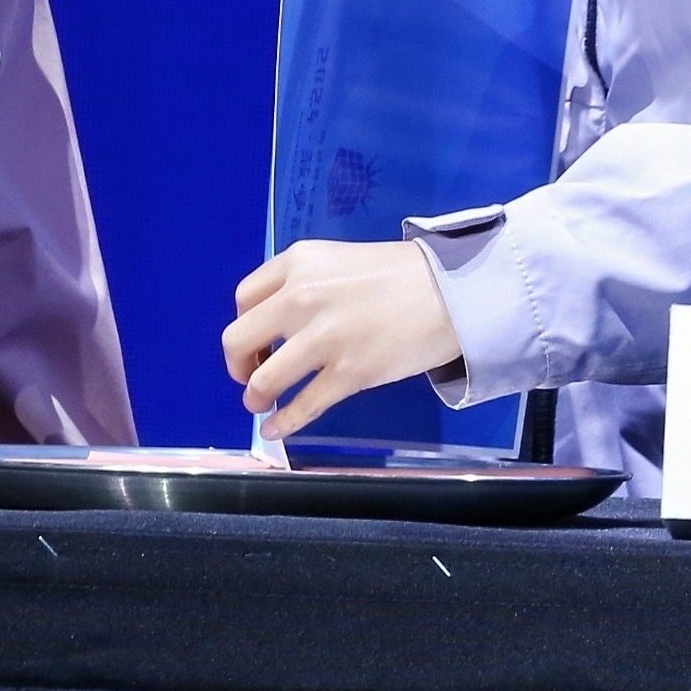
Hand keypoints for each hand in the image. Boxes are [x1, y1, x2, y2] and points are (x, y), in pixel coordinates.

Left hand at [223, 239, 462, 441]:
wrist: (453, 290)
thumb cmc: (400, 275)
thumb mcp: (338, 261)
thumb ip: (303, 284)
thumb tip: (276, 324)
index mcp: (298, 262)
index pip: (244, 300)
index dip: (243, 327)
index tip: (254, 343)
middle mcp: (301, 297)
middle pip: (238, 340)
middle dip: (237, 365)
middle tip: (250, 376)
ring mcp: (324, 338)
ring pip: (263, 380)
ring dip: (255, 397)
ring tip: (262, 403)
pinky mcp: (348, 373)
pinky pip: (301, 407)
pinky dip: (282, 423)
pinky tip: (276, 429)